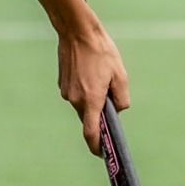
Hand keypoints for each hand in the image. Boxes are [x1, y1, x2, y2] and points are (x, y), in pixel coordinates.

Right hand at [58, 23, 129, 153]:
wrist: (77, 31)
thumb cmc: (101, 51)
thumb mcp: (120, 74)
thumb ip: (121, 97)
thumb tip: (118, 110)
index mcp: (91, 100)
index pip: (91, 133)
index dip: (97, 147)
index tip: (103, 154)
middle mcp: (75, 100)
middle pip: (88, 119)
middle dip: (99, 116)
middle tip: (110, 100)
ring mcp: (66, 92)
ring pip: (82, 105)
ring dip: (92, 100)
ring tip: (101, 77)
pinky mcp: (62, 84)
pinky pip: (76, 94)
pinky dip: (84, 91)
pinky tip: (90, 73)